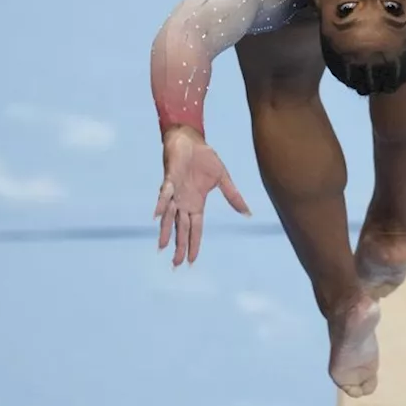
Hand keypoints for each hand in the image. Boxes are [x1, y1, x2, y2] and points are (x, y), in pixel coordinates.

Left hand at [154, 125, 249, 265]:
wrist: (190, 140)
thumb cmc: (204, 158)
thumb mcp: (223, 178)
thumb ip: (233, 196)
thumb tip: (248, 213)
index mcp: (196, 204)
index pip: (195, 230)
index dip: (193, 245)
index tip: (191, 262)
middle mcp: (184, 202)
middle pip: (182, 229)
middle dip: (179, 247)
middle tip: (176, 265)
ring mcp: (175, 193)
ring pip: (169, 218)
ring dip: (166, 232)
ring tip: (162, 248)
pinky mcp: (169, 179)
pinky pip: (165, 194)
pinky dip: (162, 205)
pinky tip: (157, 216)